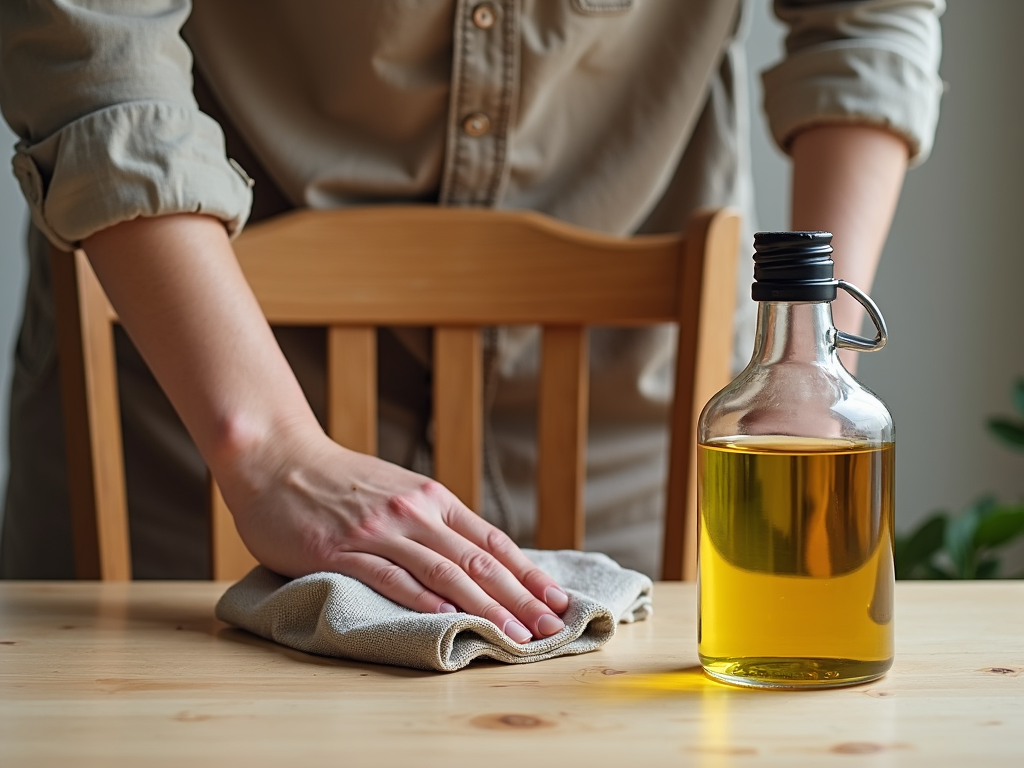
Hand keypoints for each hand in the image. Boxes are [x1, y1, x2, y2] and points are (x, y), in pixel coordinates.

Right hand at [220, 422, 568, 642]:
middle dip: (519, 599)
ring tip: (512, 636)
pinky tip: (446, 621)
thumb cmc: (339, 480)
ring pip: (444, 574)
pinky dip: (421, 600)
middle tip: (548, 630)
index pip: (492, 540)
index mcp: (432, 498)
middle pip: (477, 561)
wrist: (277, 458)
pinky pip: (389, 578)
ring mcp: (378, 530)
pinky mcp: (341, 550)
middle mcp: (414, 511)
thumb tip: (475, 557)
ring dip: (483, 608)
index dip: (528, 573)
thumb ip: (432, 520)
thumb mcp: (398, 490)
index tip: (557, 600)